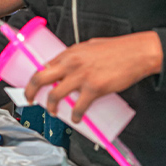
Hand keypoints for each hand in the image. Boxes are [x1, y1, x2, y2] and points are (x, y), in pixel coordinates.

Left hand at [24, 31, 162, 122]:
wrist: (137, 53)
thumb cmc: (116, 49)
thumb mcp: (88, 47)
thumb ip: (76, 58)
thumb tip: (67, 68)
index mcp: (68, 53)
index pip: (43, 66)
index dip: (35, 78)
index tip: (33, 86)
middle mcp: (70, 64)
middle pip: (40, 78)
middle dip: (30, 91)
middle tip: (29, 99)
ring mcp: (81, 77)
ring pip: (55, 95)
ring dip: (51, 107)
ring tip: (52, 112)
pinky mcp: (94, 88)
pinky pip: (79, 106)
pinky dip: (75, 116)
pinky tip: (75, 118)